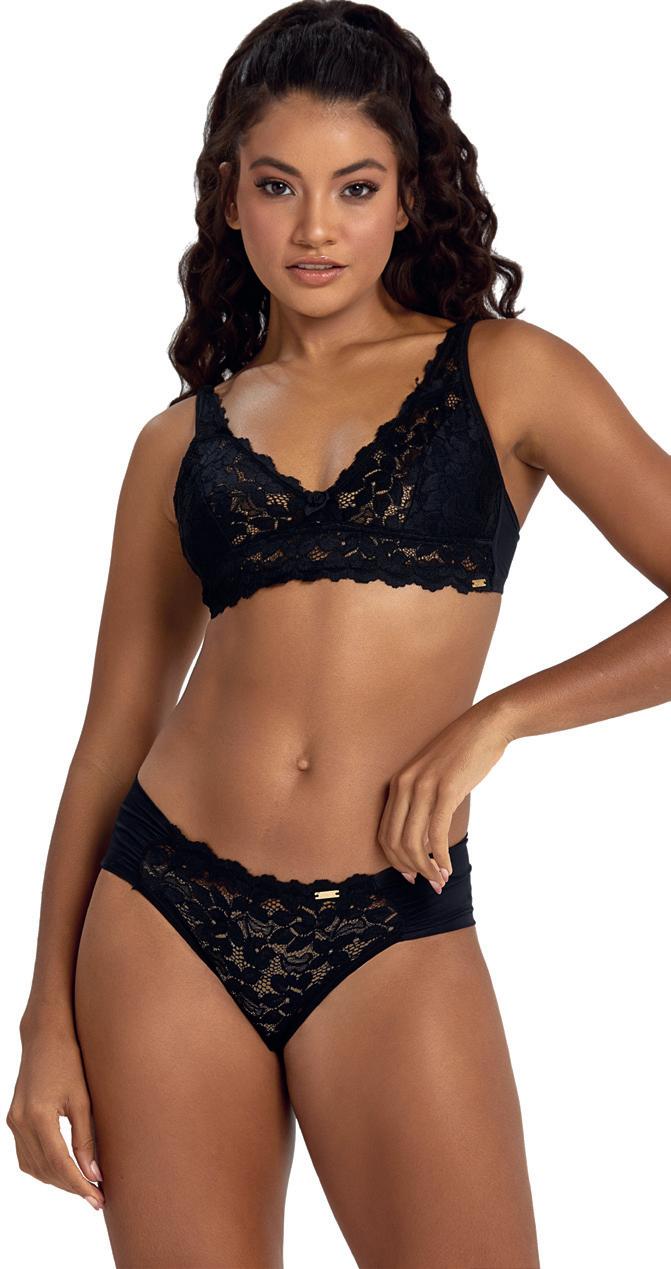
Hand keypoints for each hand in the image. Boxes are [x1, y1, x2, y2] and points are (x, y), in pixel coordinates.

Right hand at [6, 1016, 104, 1210]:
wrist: (44, 1037)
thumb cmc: (69, 1061)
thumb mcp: (83, 1099)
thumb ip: (86, 1138)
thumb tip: (93, 1173)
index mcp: (38, 1117)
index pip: (59, 1164)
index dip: (79, 1185)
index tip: (97, 1199)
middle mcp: (21, 1123)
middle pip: (45, 1170)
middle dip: (70, 1186)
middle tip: (96, 1195)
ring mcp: (14, 1122)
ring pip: (33, 1167)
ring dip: (57, 1179)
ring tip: (83, 1184)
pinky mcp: (14, 1119)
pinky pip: (25, 1155)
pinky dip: (43, 1167)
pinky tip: (62, 1168)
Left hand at [377, 700, 510, 890]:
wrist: (486, 725)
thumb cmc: (463, 753)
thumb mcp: (433, 776)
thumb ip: (423, 801)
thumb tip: (426, 837)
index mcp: (398, 783)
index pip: (385, 832)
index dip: (395, 860)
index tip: (411, 874)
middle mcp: (405, 785)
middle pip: (394, 841)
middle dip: (409, 869)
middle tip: (427, 883)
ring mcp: (424, 787)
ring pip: (413, 842)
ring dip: (426, 867)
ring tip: (439, 880)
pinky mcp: (446, 790)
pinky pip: (436, 833)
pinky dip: (440, 857)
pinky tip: (448, 868)